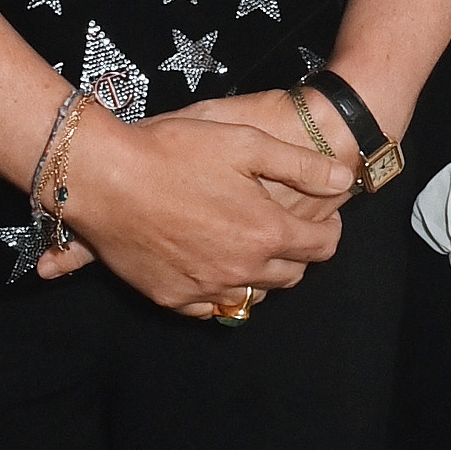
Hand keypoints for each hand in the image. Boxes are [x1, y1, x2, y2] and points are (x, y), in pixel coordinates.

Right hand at [41, 99, 351, 315]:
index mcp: (266, 232)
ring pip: (253, 295)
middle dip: (296, 253)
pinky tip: (213, 265)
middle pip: (291, 275)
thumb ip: (302, 166)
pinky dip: (221, 290)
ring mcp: (204, 288)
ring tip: (249, 244)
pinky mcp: (170, 297)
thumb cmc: (176, 151)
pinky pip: (211, 308)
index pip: (322, 247)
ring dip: (260, 274)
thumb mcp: (246, 142)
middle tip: (284, 227)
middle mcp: (241, 269)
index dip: (329, 229)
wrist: (105, 177)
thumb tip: (345, 178)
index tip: (323, 217)